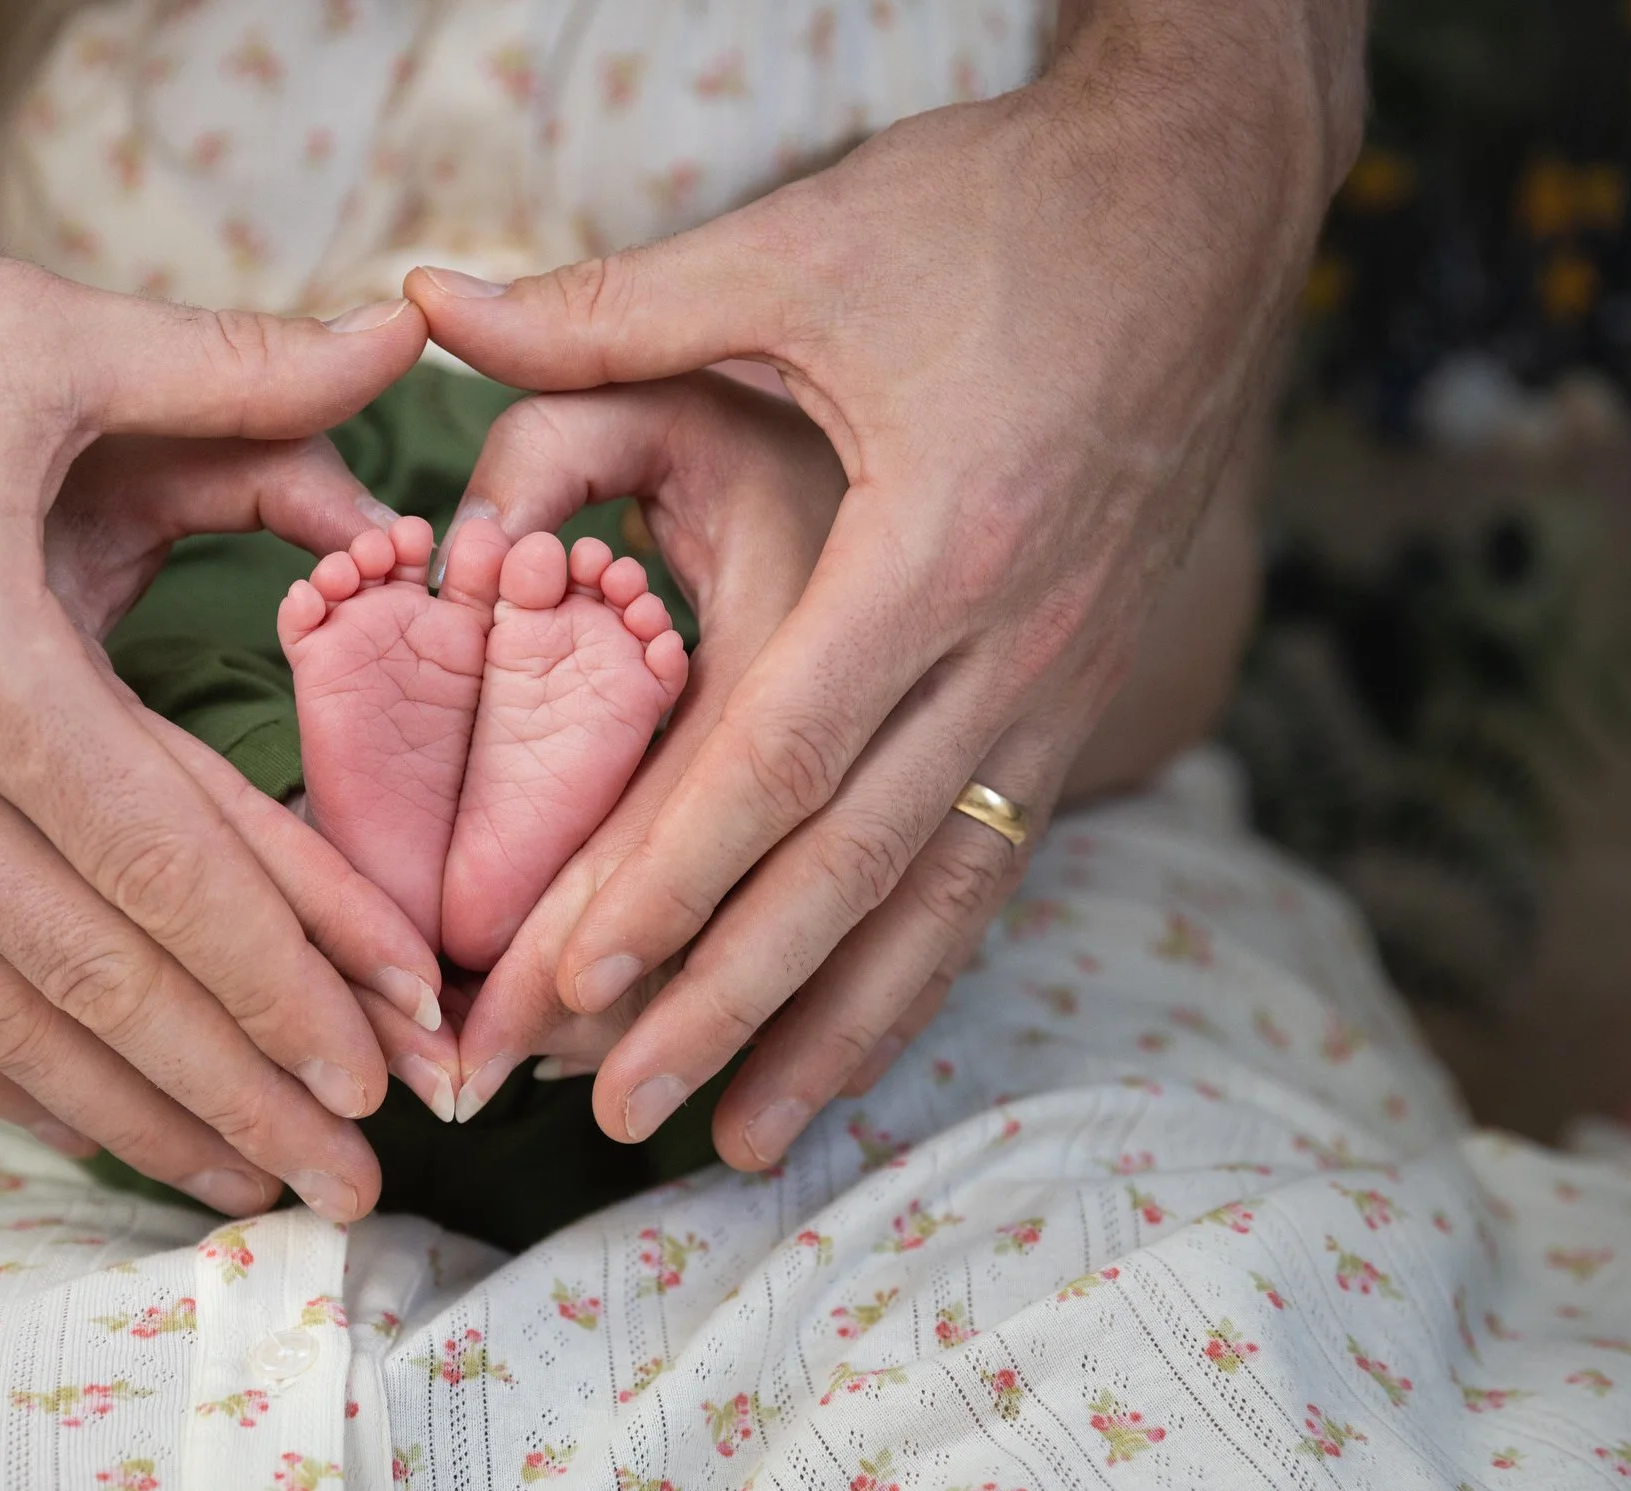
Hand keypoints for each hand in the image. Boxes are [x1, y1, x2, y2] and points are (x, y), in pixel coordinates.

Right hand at [0, 56, 440, 1219]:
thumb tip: (400, 335)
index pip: (175, 870)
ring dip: (135, 1117)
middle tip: (353, 1184)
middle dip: (247, 1094)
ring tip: (244, 1188)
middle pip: (105, 984)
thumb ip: (232, 364)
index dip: (296, 976)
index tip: (389, 1052)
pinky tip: (81, 1123)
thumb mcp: (27, 334)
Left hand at [410, 0, 1358, 1162]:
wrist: (1209, 209)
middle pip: (848, 863)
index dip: (665, 880)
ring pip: (937, 897)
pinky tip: (858, 1048)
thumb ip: (608, 308)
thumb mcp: (804, 246)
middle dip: (722, 999)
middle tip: (604, 1111)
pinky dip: (920, 971)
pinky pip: (995, 865)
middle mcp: (1014, 642)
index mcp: (936, 542)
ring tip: (733, 1141)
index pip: (776, 755)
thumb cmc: (1002, 215)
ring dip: (829, 1029)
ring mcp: (1063, 683)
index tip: (557, 986)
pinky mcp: (1082, 695)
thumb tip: (421, 303)